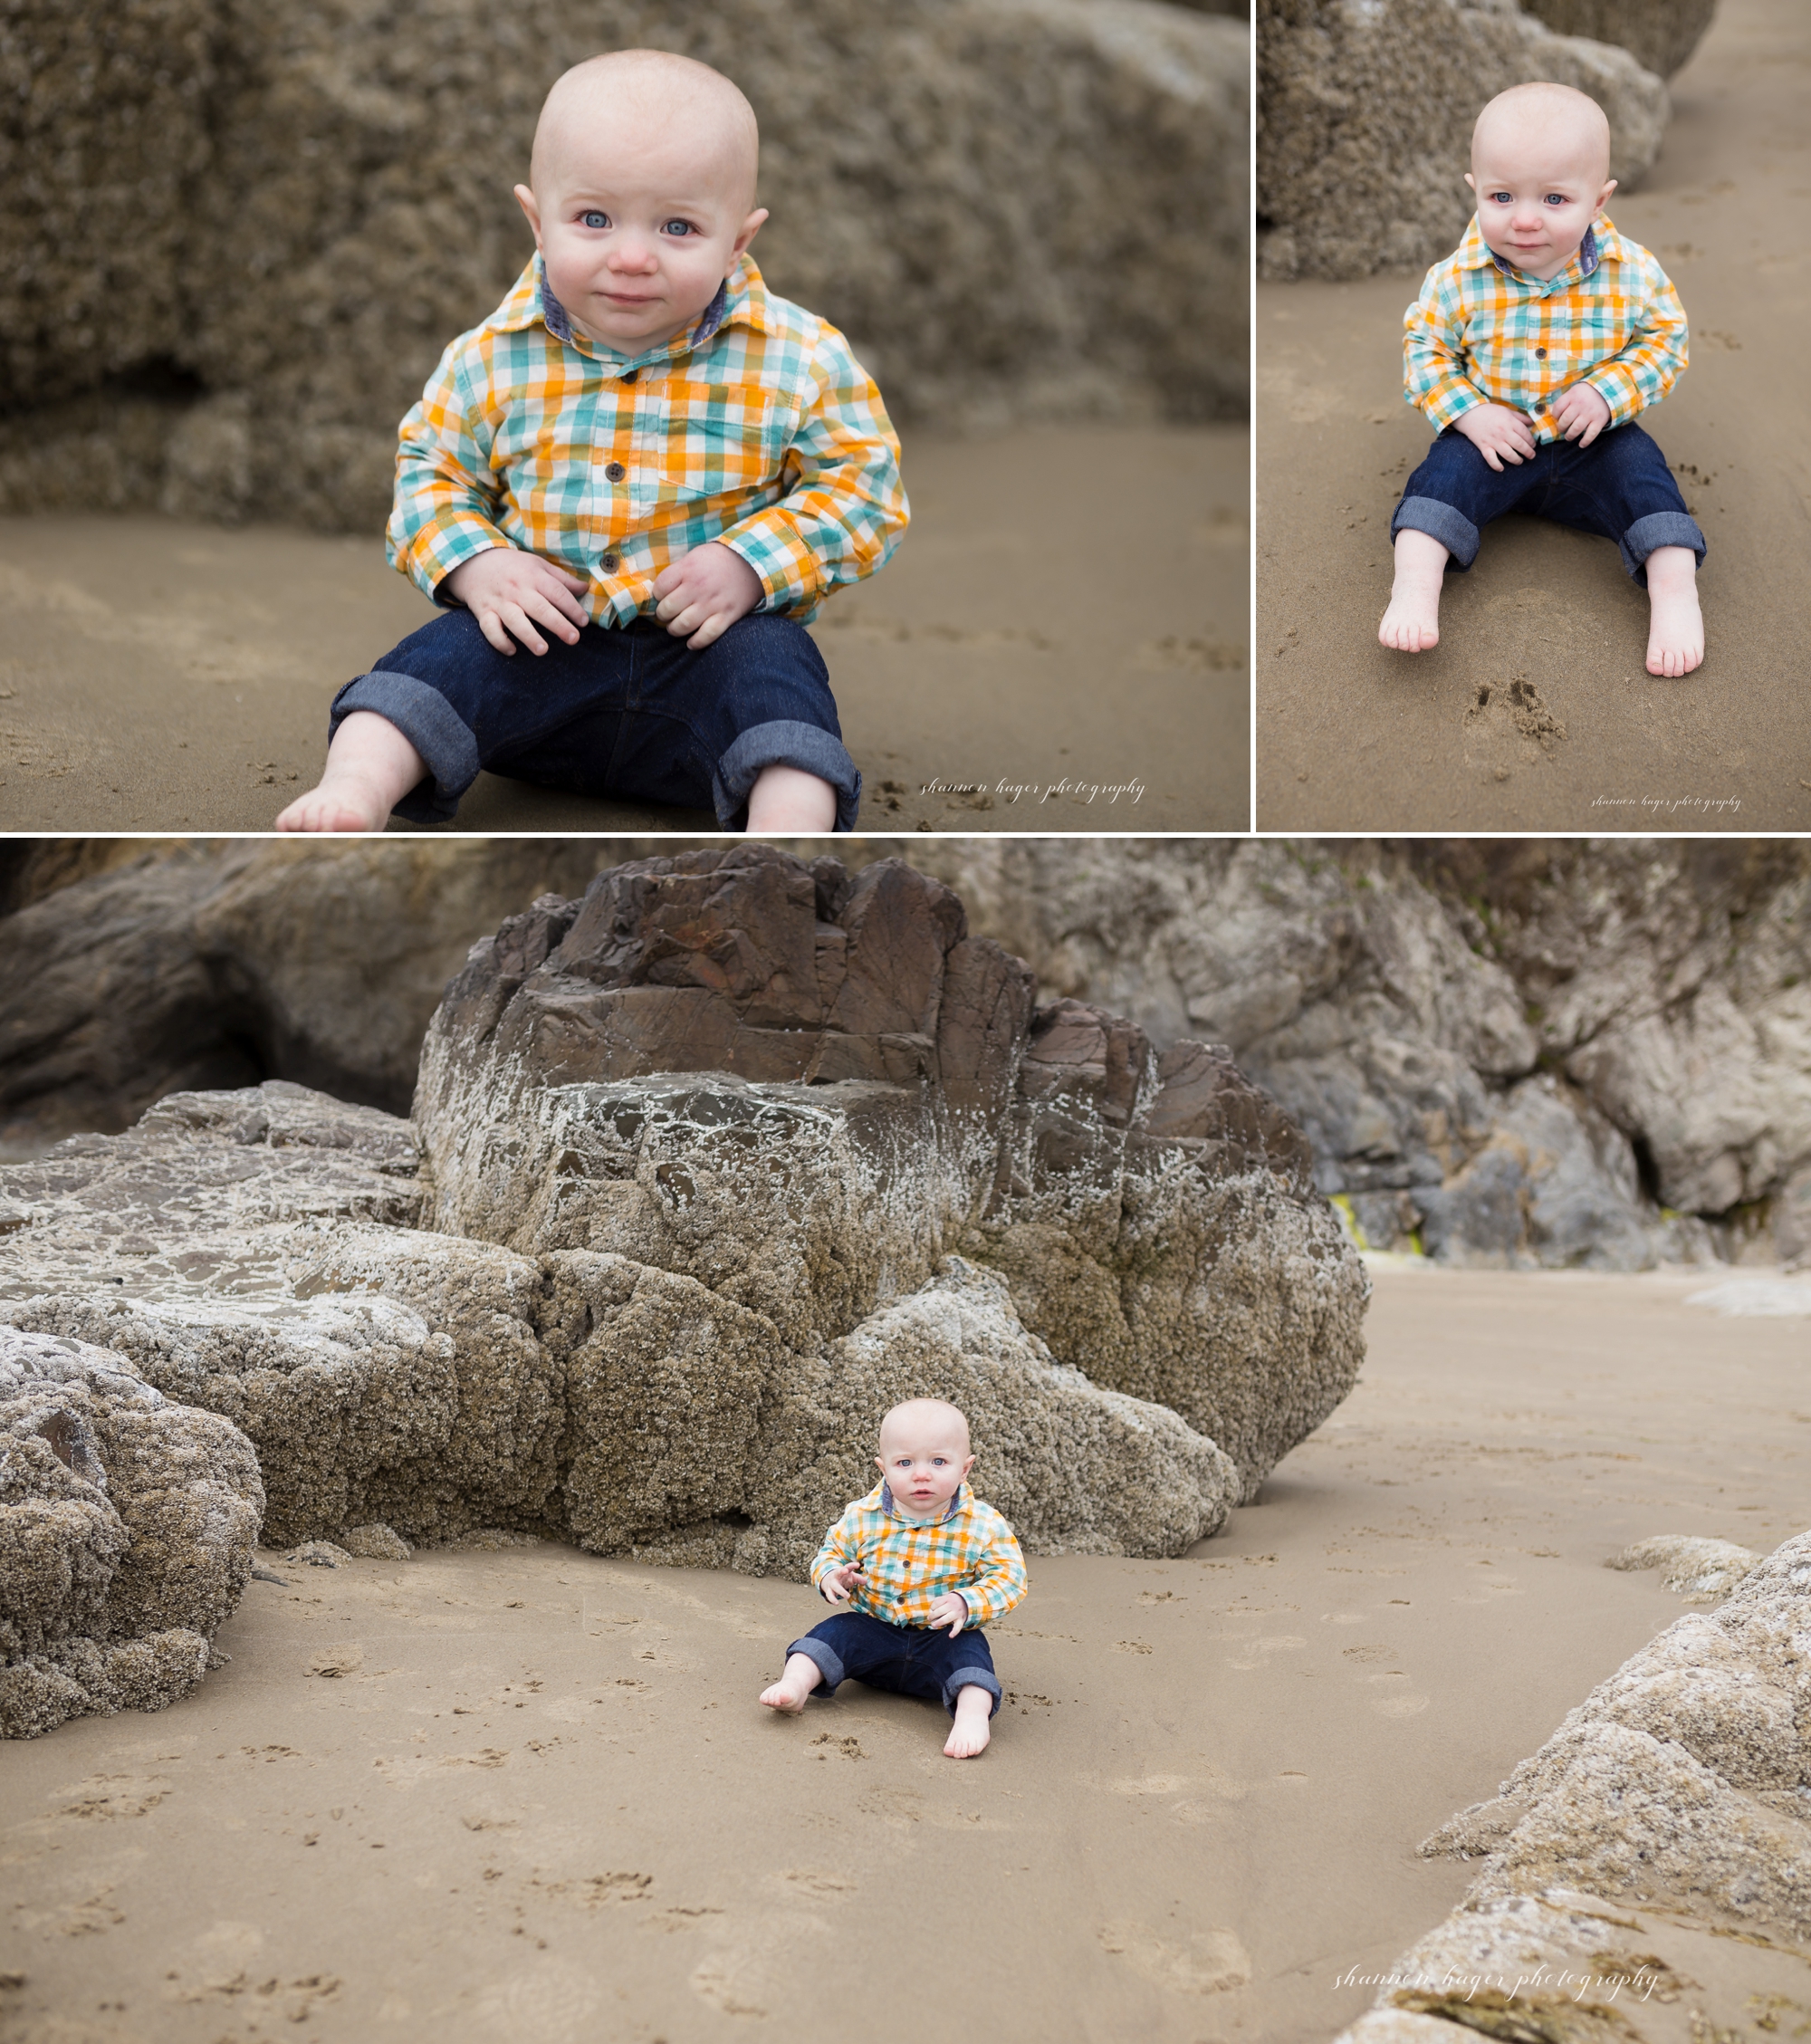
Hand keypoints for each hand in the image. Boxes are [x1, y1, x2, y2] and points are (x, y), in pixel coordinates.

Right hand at [443, 547, 589, 655]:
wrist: (473, 560)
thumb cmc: (513, 566)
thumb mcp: (538, 565)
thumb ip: (562, 579)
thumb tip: (586, 588)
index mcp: (534, 576)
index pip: (556, 592)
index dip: (571, 607)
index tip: (583, 622)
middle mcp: (517, 590)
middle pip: (539, 608)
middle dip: (557, 624)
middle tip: (573, 639)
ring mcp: (500, 602)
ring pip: (514, 620)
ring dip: (528, 635)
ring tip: (542, 650)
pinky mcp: (484, 612)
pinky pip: (489, 628)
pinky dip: (499, 640)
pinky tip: (511, 651)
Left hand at [652, 541, 761, 649]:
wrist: (753, 562)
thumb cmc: (720, 559)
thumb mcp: (695, 556)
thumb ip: (679, 572)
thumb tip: (662, 591)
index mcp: (687, 569)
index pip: (660, 588)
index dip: (658, 595)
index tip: (663, 597)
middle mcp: (697, 587)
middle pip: (667, 609)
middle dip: (663, 615)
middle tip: (667, 615)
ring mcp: (712, 604)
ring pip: (683, 625)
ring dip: (675, 630)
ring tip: (677, 627)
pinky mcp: (726, 616)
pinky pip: (706, 636)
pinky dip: (696, 642)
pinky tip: (692, 642)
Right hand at [820, 1561, 864, 1602]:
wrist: (829, 1581)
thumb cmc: (844, 1578)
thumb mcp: (851, 1577)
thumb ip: (858, 1579)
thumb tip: (866, 1581)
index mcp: (842, 1570)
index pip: (848, 1566)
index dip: (852, 1565)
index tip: (858, 1565)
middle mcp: (836, 1576)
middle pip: (838, 1572)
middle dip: (841, 1571)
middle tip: (846, 1571)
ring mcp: (831, 1583)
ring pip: (835, 1586)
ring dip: (841, 1591)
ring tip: (848, 1596)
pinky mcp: (828, 1591)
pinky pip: (830, 1595)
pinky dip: (832, 1600)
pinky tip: (836, 1603)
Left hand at [927, 1591, 968, 1638]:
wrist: (967, 1602)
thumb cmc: (953, 1601)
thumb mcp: (947, 1597)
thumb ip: (939, 1601)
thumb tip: (931, 1611)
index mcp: (948, 1598)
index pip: (937, 1602)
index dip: (932, 1607)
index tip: (931, 1610)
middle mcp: (953, 1605)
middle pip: (940, 1611)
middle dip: (933, 1615)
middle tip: (929, 1619)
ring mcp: (957, 1613)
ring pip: (947, 1618)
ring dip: (939, 1622)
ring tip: (933, 1625)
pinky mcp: (961, 1620)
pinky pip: (958, 1626)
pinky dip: (955, 1632)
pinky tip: (950, 1636)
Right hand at [1453, 402, 1538, 472]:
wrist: (1470, 413)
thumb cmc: (1490, 412)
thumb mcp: (1507, 411)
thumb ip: (1520, 417)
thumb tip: (1532, 423)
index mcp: (1510, 422)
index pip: (1525, 434)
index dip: (1531, 441)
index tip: (1533, 445)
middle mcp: (1503, 432)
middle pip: (1519, 445)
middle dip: (1528, 452)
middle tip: (1531, 455)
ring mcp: (1493, 441)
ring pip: (1508, 454)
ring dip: (1516, 460)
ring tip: (1520, 461)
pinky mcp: (1484, 446)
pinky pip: (1491, 459)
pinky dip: (1496, 465)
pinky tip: (1501, 468)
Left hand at [1549, 380, 1610, 447]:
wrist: (1610, 389)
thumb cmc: (1588, 393)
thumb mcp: (1576, 390)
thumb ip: (1566, 399)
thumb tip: (1555, 414)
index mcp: (1573, 395)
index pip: (1558, 408)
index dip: (1555, 415)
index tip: (1557, 418)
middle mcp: (1581, 405)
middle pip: (1565, 420)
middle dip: (1561, 427)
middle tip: (1562, 429)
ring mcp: (1590, 413)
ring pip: (1575, 429)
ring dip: (1570, 436)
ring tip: (1569, 436)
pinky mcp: (1599, 420)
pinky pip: (1591, 434)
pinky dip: (1585, 441)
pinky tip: (1581, 444)